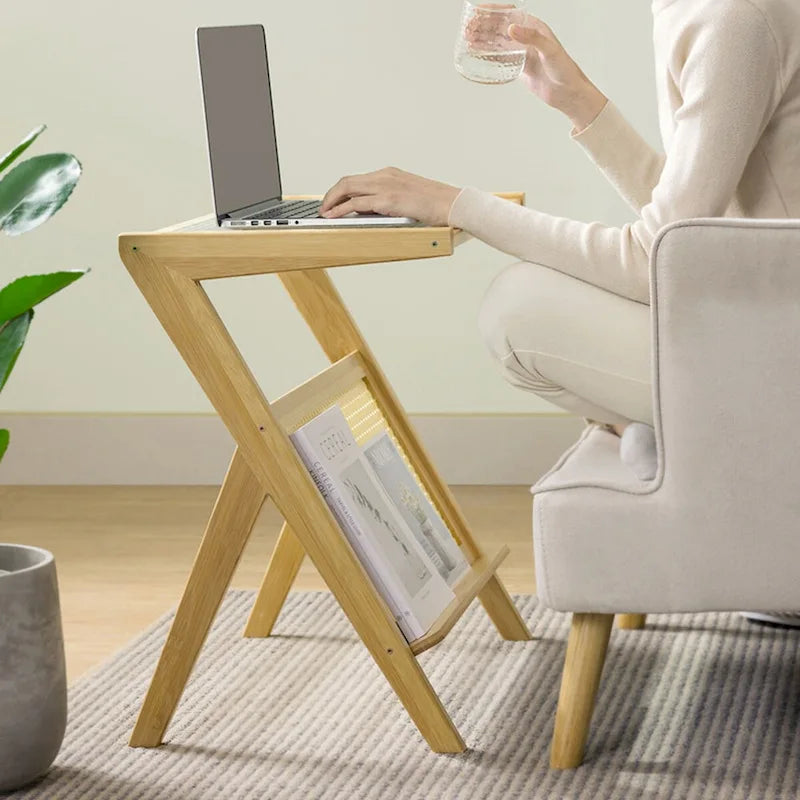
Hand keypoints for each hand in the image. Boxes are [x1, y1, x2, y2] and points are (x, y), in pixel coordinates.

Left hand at [319, 167, 461, 226]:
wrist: (453, 204)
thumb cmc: (436, 205)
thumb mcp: (408, 198)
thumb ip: (389, 202)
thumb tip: (371, 213)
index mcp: (390, 174)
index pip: (358, 180)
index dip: (341, 191)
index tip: (333, 202)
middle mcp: (385, 176)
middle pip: (347, 181)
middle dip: (331, 195)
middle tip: (323, 208)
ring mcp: (386, 186)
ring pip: (347, 188)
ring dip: (332, 201)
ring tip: (324, 213)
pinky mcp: (388, 199)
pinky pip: (357, 203)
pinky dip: (341, 209)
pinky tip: (334, 217)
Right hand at [466, 7, 605, 131]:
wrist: (568, 94)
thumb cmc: (564, 70)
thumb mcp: (549, 50)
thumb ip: (531, 38)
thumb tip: (511, 28)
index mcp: (534, 27)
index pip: (510, 14)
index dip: (493, 11)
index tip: (478, 12)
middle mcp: (526, 38)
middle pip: (500, 27)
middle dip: (483, 26)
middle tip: (468, 29)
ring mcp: (522, 52)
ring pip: (498, 43)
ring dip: (483, 40)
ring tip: (468, 40)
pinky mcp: (518, 67)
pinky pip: (500, 59)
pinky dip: (488, 56)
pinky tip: (477, 55)